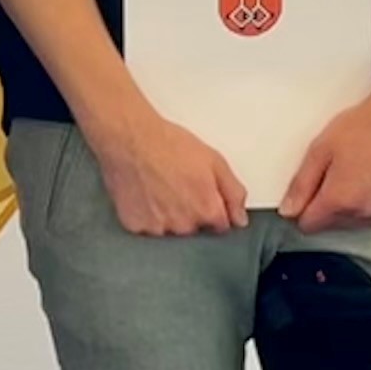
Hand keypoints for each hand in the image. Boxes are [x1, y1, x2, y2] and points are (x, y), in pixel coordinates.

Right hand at [81, 98, 248, 236]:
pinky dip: (148, 215)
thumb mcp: (214, 160)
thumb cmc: (169, 145)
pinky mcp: (136, 225)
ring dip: (169, 216)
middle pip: (195, 229)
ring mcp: (158, 227)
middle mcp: (184, 225)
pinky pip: (147, 227)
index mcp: (207, 210)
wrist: (130, 139)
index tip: (202, 195)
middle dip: (191, 212)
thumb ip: (233, 192)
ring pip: (171, 230)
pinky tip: (146, 194)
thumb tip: (240, 218)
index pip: (221, 226)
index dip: (213, 209)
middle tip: (178, 186)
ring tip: (160, 188)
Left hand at [281, 79, 370, 233]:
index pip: (309, 225)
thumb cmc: (365, 126)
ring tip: (357, 173)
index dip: (303, 208)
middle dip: (327, 206)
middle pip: (332, 224)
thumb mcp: (320, 149)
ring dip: (351, 206)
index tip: (308, 192)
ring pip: (356, 222)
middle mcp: (364, 212)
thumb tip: (288, 210)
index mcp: (339, 200)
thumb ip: (301, 185)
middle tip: (335, 173)